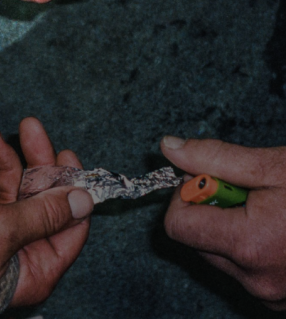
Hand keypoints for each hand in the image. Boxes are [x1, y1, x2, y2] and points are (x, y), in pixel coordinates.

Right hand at [0, 118, 92, 304]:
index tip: (65, 154)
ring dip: (2, 161)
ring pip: (9, 190)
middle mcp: (19, 251)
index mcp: (37, 266)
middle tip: (30, 128)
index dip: (69, 188)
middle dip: (33, 162)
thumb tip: (83, 201)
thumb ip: (43, 214)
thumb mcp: (3, 233)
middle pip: (38, 199)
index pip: (68, 224)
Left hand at [161, 136, 285, 310]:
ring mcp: (276, 296)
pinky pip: (250, 272)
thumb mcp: (274, 166)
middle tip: (252, 191)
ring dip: (235, 229)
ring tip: (276, 211)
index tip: (214, 178)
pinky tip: (285, 231)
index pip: (177, 224)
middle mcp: (259, 280)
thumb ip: (215, 157)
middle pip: (198, 240)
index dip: (187, 194)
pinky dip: (256, 248)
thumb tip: (169, 148)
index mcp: (249, 245)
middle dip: (214, 210)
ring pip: (223, 256)